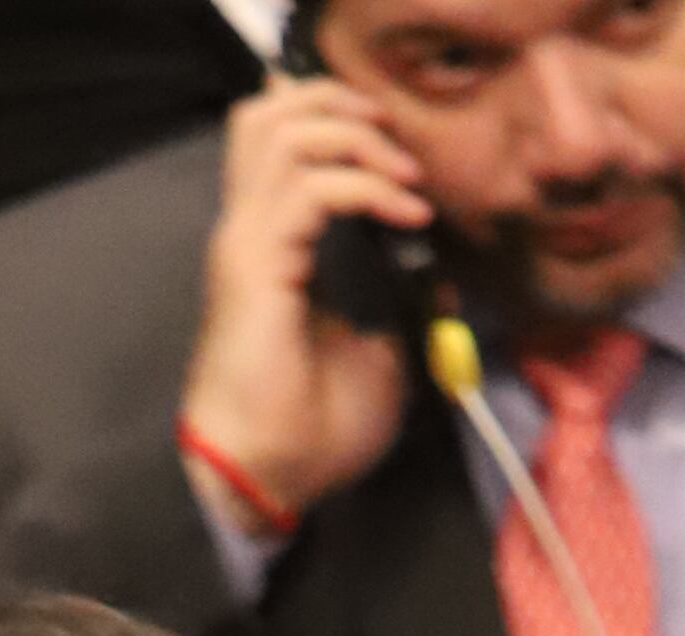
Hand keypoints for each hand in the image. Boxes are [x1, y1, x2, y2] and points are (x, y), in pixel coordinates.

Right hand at [177, 75, 435, 532]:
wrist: (266, 480)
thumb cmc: (308, 434)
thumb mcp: (378, 358)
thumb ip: (397, 307)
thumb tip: (438, 278)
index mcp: (270, 245)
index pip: (282, 143)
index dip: (341, 127)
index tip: (403, 160)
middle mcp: (250, 230)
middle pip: (269, 112)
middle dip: (339, 106)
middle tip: (394, 138)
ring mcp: (247, 240)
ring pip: (284, 130)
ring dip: (355, 137)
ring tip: (403, 172)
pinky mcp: (256, 261)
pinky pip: (314, 187)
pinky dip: (367, 185)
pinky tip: (406, 211)